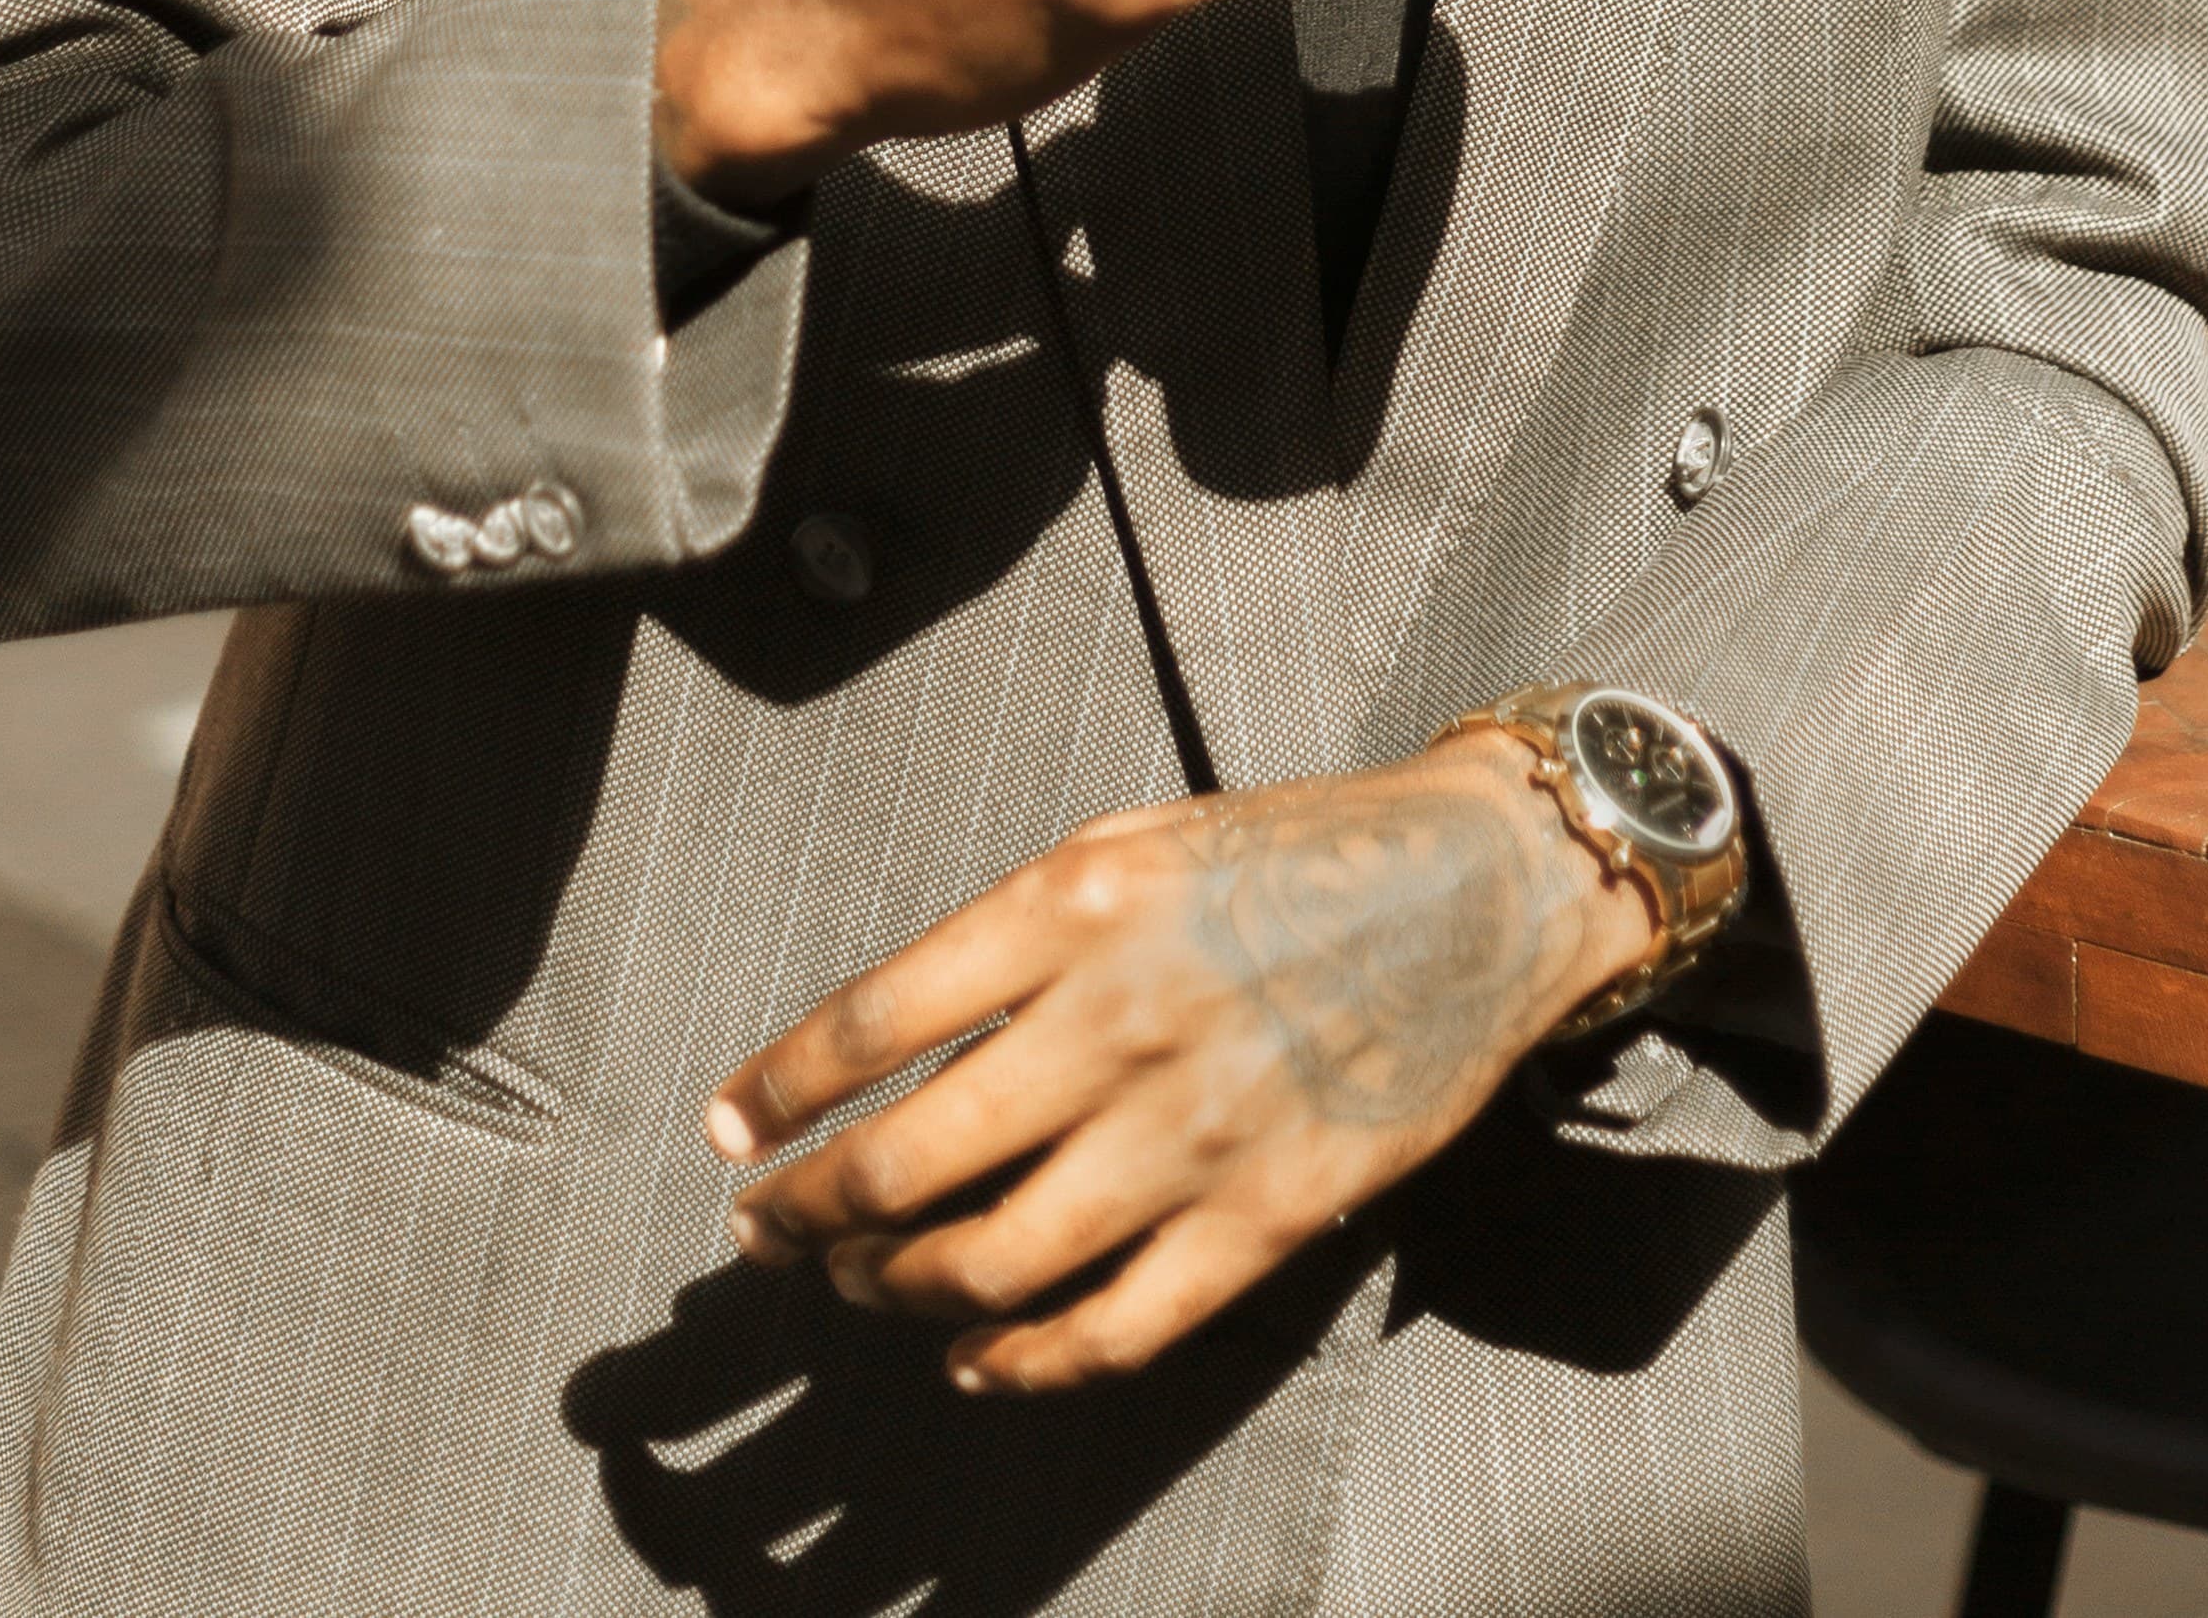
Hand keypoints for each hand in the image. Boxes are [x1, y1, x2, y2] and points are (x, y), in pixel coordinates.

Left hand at [703, 735, 1647, 1392]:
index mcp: (1069, 907)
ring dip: (897, 1288)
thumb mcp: (1125, 845)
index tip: (732, 1129)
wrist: (1475, 889)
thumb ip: (1010, 936)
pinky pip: (1114, 1329)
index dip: (779, 1090)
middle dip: (809, 1210)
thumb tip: (887, 1046)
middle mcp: (1116, 1020)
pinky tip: (974, 1357)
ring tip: (858, 1281)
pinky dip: (1023, 1363)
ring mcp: (1191, 1131)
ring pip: (991, 1261)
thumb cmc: (1287, 853)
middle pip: (908, 1161)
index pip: (872, 1021)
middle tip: (765, 1227)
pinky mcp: (1263, 1216)